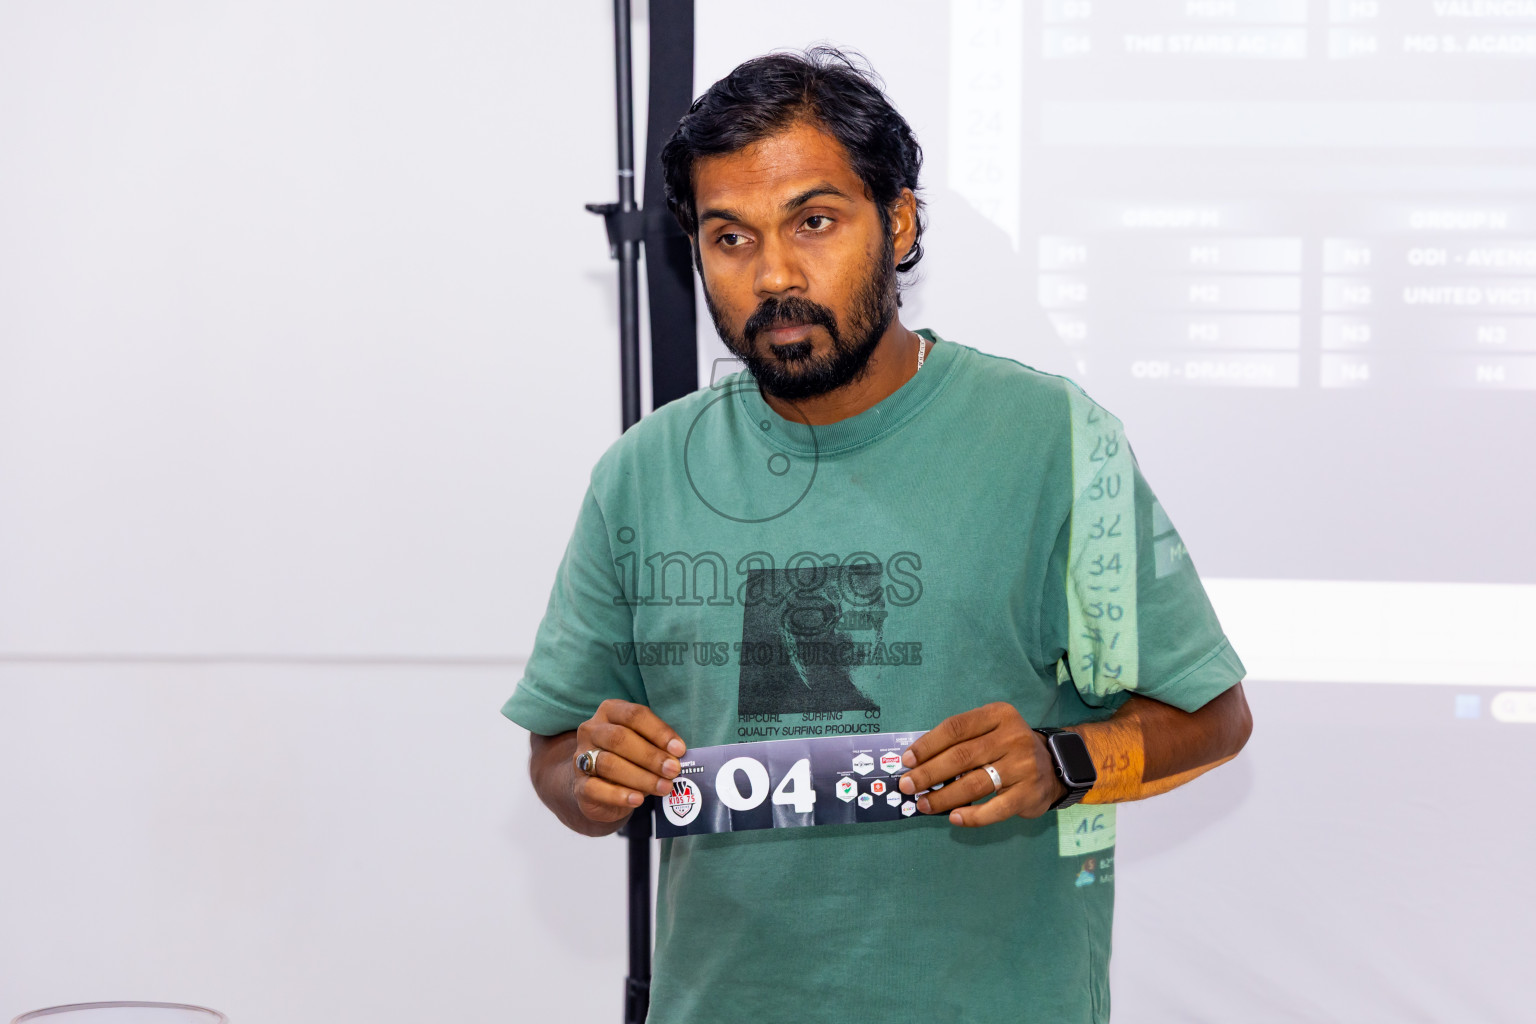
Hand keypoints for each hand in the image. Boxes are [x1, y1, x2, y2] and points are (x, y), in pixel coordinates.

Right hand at [570, 699, 687, 824]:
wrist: (598, 789)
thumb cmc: (629, 759)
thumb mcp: (644, 746)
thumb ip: (657, 747)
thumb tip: (677, 757)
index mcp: (610, 711)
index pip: (635, 715)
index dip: (659, 732)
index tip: (679, 749)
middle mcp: (591, 730)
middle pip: (619, 738)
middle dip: (651, 756)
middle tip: (673, 770)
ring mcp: (581, 757)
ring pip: (609, 764)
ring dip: (641, 777)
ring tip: (664, 787)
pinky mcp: (579, 785)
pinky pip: (596, 788)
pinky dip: (619, 795)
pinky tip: (638, 799)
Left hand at [896, 702, 1065, 826]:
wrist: (1054, 766)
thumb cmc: (1007, 748)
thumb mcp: (990, 731)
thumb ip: (960, 741)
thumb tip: (918, 762)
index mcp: (998, 715)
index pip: (956, 727)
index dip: (928, 744)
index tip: (907, 760)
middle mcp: (1012, 737)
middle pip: (962, 756)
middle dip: (929, 773)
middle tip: (908, 785)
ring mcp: (1023, 766)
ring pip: (975, 783)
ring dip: (944, 797)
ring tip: (923, 804)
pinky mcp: (1029, 793)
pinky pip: (995, 808)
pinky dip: (972, 816)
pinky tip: (953, 818)